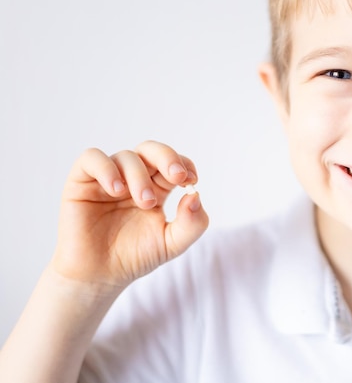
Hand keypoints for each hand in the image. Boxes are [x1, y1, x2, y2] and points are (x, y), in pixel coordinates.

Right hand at [52, 140, 208, 288]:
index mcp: (157, 188)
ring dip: (140, 176)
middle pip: (151, 150)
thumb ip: (192, 223)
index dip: (184, 164)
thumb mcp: (172, 244)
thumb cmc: (135, 257)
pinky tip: (117, 190)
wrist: (100, 276)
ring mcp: (108, 178)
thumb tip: (195, 195)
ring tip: (145, 203)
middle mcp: (133, 178)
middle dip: (167, 158)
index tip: (190, 180)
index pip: (173, 163)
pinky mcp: (81, 182)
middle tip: (177, 177)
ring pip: (127, 156)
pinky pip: (91, 158)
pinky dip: (106, 169)